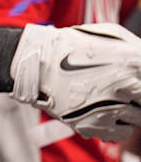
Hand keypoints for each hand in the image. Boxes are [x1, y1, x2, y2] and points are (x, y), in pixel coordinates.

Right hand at [10, 23, 140, 140]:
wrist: (35, 62)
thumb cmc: (72, 45)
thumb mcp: (111, 34)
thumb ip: (138, 49)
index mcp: (135, 61)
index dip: (140, 83)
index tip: (133, 84)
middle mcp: (127, 86)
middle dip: (137, 95)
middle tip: (121, 89)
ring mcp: (112, 107)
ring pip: (138, 118)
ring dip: (128, 109)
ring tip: (107, 96)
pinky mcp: (96, 126)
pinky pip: (122, 131)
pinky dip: (116, 122)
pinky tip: (102, 108)